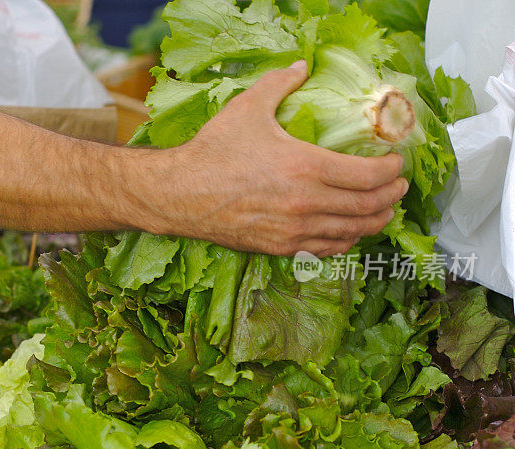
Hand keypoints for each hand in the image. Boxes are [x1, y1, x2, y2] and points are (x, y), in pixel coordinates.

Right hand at [136, 60, 407, 256]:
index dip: (391, 171)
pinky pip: (325, 249)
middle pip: (368, 207)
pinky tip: (350, 233)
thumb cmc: (213, 152)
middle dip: (392, 197)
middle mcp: (306, 203)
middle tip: (400, 187)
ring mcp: (294, 230)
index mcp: (306, 168)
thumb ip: (279, 84)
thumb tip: (301, 66)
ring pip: (351, 232)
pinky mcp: (279, 247)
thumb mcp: (247, 108)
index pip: (369, 176)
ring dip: (375, 222)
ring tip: (384, 211)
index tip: (396, 164)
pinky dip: (346, 241)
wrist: (180, 194)